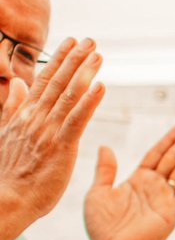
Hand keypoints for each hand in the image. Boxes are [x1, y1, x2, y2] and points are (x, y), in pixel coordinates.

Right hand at [0, 38, 104, 239]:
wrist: (7, 199)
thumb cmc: (12, 173)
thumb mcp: (9, 133)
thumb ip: (14, 108)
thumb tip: (18, 85)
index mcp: (25, 116)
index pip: (44, 81)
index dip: (58, 60)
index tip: (71, 42)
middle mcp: (35, 118)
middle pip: (57, 82)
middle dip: (75, 59)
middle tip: (92, 40)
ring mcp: (47, 131)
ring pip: (68, 96)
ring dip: (84, 73)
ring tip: (99, 55)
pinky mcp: (60, 147)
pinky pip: (77, 120)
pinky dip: (89, 102)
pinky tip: (101, 86)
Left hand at [83, 121, 174, 239]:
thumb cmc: (101, 226)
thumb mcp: (98, 192)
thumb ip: (106, 170)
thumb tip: (106, 146)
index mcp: (138, 180)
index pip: (157, 154)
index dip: (169, 140)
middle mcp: (154, 187)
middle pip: (174, 159)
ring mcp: (165, 200)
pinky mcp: (172, 213)